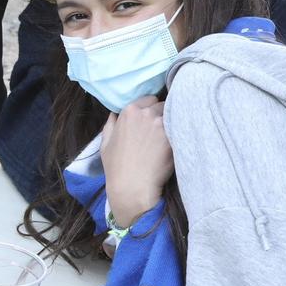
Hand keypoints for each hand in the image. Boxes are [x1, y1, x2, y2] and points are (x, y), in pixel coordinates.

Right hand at [98, 98, 172, 229]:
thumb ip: (110, 125)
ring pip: (173, 115)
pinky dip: (179, 133)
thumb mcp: (105, 143)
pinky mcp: (174, 136)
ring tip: (168, 137)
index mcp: (128, 111)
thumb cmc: (116, 167)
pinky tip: (175, 143)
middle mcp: (146, 113)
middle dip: (162, 114)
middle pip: (162, 105)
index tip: (151, 119)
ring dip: (172, 122)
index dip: (150, 108)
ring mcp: (161, 124)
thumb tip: (114, 114)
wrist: (133, 186)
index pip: (149, 99)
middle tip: (160, 129)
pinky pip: (180, 128)